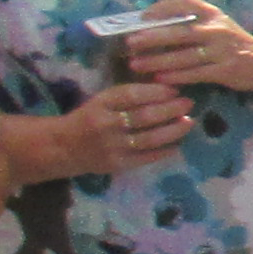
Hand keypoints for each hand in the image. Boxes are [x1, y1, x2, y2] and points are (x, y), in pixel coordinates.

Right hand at [57, 78, 203, 173]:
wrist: (63, 147)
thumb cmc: (90, 118)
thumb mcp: (103, 100)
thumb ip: (129, 96)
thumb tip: (167, 89)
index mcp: (102, 103)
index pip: (132, 95)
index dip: (156, 92)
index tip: (175, 90)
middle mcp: (106, 124)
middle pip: (144, 116)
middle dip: (171, 109)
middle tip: (189, 103)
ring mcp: (112, 146)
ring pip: (149, 138)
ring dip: (173, 130)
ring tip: (189, 122)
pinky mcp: (117, 164)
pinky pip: (146, 157)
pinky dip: (165, 151)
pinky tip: (178, 144)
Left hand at [122, 0, 252, 94]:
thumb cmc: (232, 42)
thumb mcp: (216, 24)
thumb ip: (190, 22)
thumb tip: (149, 24)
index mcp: (212, 13)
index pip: (184, 1)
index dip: (161, 8)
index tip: (142, 17)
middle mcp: (217, 28)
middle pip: (180, 31)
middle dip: (153, 37)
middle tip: (130, 43)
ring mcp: (222, 50)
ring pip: (185, 56)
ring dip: (158, 60)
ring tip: (136, 65)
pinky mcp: (225, 70)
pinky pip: (195, 74)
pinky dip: (176, 76)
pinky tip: (160, 79)